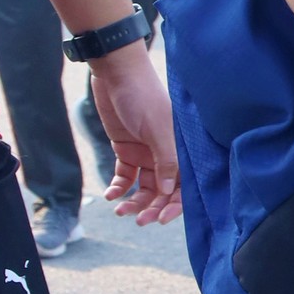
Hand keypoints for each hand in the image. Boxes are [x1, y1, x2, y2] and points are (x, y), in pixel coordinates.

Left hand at [89, 42, 182, 225]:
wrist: (116, 74)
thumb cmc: (143, 96)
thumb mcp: (157, 130)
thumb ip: (165, 161)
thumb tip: (168, 191)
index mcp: (180, 150)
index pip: (182, 185)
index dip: (174, 205)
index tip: (161, 219)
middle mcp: (165, 155)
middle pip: (162, 191)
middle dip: (151, 207)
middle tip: (138, 219)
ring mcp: (145, 154)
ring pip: (143, 188)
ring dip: (133, 201)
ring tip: (120, 209)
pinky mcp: (126, 150)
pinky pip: (124, 177)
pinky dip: (118, 187)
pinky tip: (110, 194)